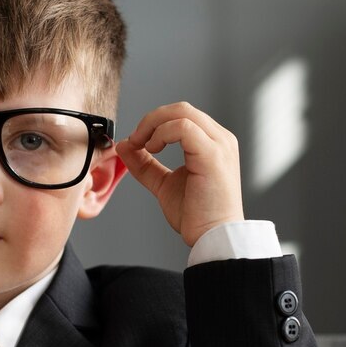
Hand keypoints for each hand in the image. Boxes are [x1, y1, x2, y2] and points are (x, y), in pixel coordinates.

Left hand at [115, 102, 243, 246]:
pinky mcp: (213, 155)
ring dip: (153, 125)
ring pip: (182, 112)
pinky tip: (153, 149)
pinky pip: (184, 127)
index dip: (154, 123)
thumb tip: (125, 145)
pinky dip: (162, 133)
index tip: (137, 142)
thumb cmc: (198, 216)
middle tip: (136, 140)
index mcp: (212, 143)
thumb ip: (146, 164)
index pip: (182, 115)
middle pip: (181, 108)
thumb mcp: (164, 184)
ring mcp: (219, 145)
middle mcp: (220, 139)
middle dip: (151, 120)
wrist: (213, 238)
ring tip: (144, 145)